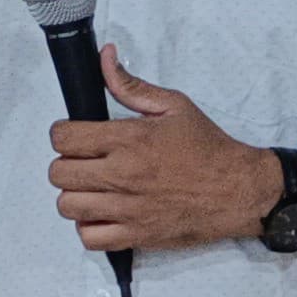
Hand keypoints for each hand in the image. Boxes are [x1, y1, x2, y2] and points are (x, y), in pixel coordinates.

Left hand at [48, 42, 283, 253]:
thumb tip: (106, 57)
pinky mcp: (136, 235)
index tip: (77, 136)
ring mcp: (127, 208)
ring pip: (68, 206)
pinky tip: (103, 214)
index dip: (64, 134)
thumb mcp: (174, 106)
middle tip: (87, 163)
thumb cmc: (208, 148)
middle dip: (67, 164)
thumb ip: (132, 85)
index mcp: (128, 139)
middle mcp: (122, 175)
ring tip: (94, 189)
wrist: (238, 189)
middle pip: (58, 173)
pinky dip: (89, 227)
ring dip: (75, 196)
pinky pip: (89, 238)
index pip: (63, 137)